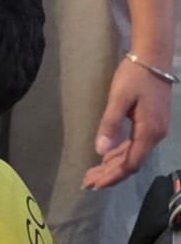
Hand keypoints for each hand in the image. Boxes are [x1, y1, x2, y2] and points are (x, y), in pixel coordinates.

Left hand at [83, 58, 174, 189]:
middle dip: (109, 174)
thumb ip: (110, 125)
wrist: (154, 59)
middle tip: (87, 183)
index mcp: (148, 132)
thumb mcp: (119, 99)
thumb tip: (99, 151)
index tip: (94, 184)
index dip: (112, 176)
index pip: (130, 164)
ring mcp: (154, 130)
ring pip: (132, 155)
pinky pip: (135, 145)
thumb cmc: (134, 77)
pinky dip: (120, 153)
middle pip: (131, 162)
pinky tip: (107, 157)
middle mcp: (155, 135)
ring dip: (113, 165)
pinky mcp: (151, 124)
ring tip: (93, 175)